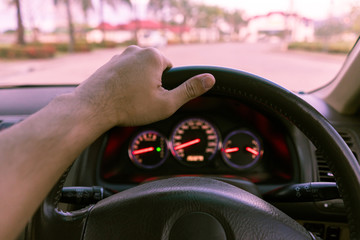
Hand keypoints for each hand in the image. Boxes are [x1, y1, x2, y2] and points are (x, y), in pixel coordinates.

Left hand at [74, 45, 214, 126]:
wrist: (93, 108)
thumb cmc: (129, 107)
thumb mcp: (166, 103)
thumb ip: (190, 90)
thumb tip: (210, 79)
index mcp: (153, 56)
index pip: (170, 70)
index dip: (165, 87)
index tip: (155, 97)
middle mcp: (136, 51)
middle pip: (154, 70)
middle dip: (151, 85)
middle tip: (141, 101)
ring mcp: (120, 56)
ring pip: (138, 73)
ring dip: (137, 85)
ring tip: (129, 100)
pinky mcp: (108, 64)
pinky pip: (125, 74)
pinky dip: (124, 85)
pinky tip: (119, 97)